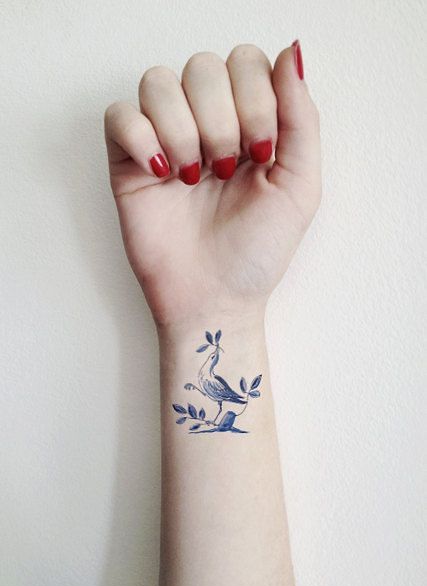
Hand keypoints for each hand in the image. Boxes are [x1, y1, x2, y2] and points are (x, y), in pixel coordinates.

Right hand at [104, 43, 320, 326]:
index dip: (256, 99)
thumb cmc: (257, 252)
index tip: (262, 153)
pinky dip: (141, 139)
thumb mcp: (300, 187)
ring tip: (194, 177)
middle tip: (226, 169)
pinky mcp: (128, 163)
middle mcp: (206, 123)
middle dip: (221, 119)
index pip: (246, 61)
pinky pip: (119, 116)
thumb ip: (301, 118)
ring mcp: (165, 140)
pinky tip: (162, 175)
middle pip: (202, 65)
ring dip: (182, 130)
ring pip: (158, 82)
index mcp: (249, 122)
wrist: (214, 299)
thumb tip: (291, 52)